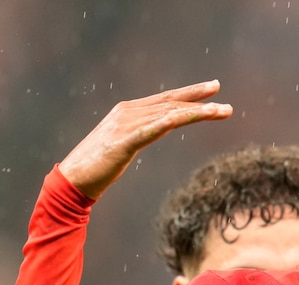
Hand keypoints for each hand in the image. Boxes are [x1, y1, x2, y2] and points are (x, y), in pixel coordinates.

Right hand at [59, 80, 232, 198]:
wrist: (72, 179)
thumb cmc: (97, 167)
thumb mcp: (123, 145)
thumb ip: (141, 133)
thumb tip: (160, 129)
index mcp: (128, 111)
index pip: (165, 99)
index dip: (190, 94)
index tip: (213, 90)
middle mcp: (128, 112)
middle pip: (171, 103)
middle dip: (201, 101)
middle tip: (226, 103)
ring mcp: (125, 125)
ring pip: (168, 114)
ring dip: (198, 112)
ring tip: (222, 112)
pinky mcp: (123, 142)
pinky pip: (153, 129)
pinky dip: (172, 122)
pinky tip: (191, 118)